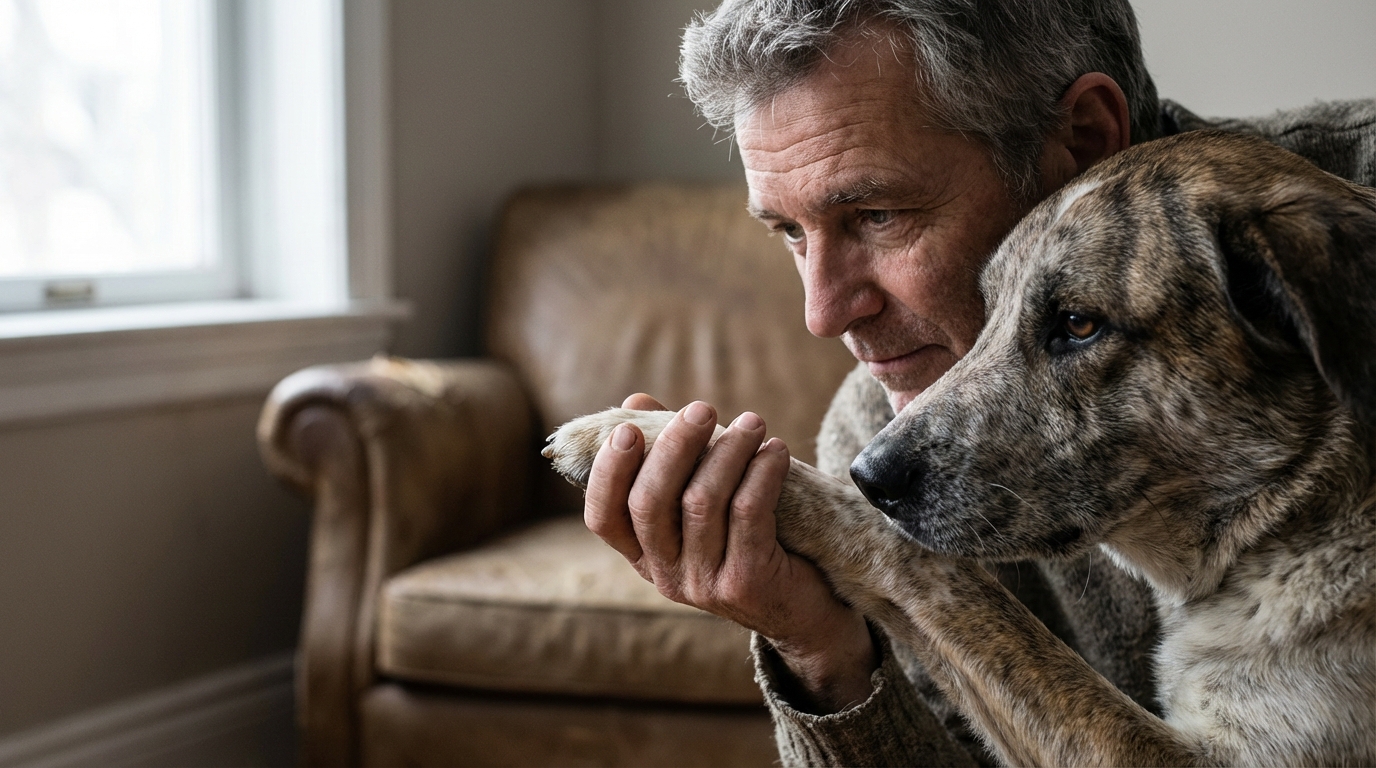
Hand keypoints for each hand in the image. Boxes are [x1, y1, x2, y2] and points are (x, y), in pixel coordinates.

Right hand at [583, 393, 877, 711]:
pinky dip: (761, 473)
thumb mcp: (702, 501)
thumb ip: (668, 456)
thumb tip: (634, 401)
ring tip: (753, 423)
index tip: (626, 428)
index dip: (608, 472)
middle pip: (649, 503)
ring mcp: (703, 584)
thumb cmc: (749, 541)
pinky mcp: (745, 583)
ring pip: (701, 502)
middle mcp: (665, 574)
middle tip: (701, 409)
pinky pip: (747, 513)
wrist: (807, 610)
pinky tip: (776, 451)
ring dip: (728, 452)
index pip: (603, 517)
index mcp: (644, 554)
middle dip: (673, 446)